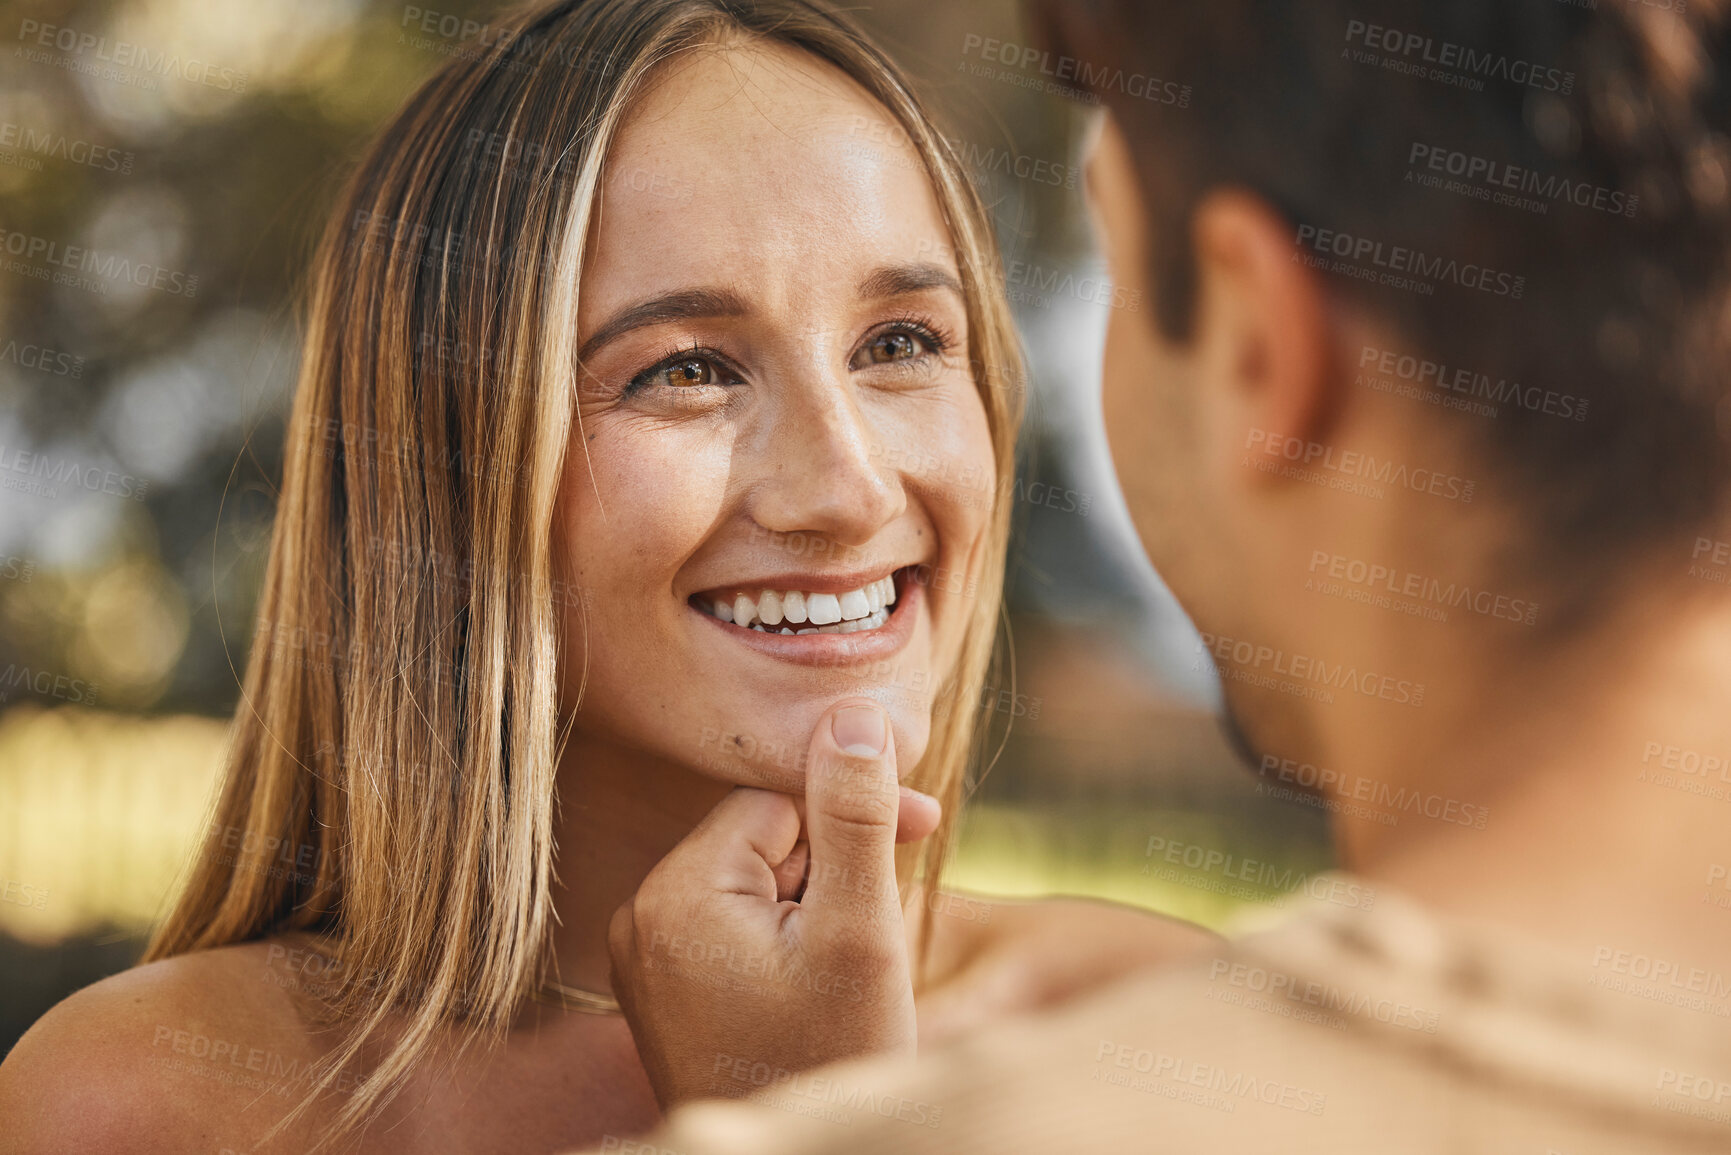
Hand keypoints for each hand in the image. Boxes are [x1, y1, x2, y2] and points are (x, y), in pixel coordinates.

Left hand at [607, 699, 940, 1108]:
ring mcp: (645, 960)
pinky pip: (734, 927)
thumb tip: (850, 710)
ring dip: (815, 904)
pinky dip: (786, 939)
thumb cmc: (831, 1056)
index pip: (776, 803)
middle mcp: (640, 918)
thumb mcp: (860, 931)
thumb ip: (853, 815)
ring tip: (847, 972)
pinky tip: (818, 986)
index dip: (852, 815)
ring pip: (755, 883)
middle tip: (878, 930)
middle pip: (763, 840)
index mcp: (675, 894)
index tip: (924, 830)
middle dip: (833, 866)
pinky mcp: (663, 991)